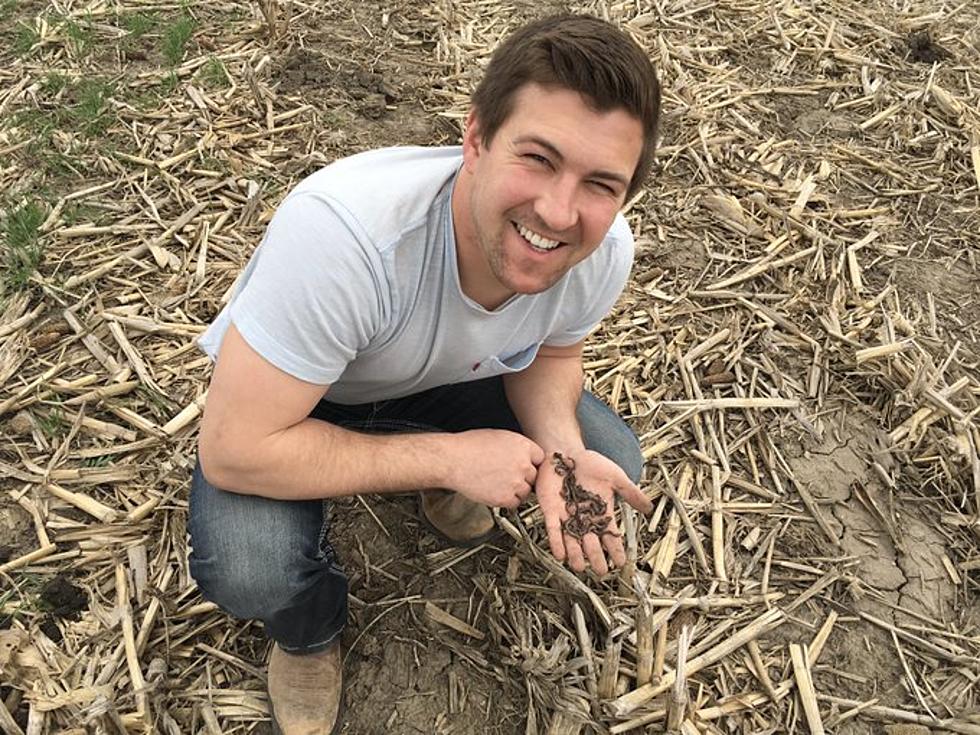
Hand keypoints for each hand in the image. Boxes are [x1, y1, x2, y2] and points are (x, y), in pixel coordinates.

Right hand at [447, 429, 544, 507]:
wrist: (452, 460)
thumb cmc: (469, 446)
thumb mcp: (498, 436)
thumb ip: (515, 447)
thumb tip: (522, 455)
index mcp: (522, 446)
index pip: (540, 458)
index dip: (531, 463)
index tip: (525, 467)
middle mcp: (522, 464)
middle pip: (534, 476)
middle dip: (524, 477)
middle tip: (509, 477)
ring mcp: (515, 482)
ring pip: (526, 491)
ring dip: (516, 490)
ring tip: (499, 484)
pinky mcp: (505, 497)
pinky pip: (515, 503)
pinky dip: (507, 500)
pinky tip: (496, 492)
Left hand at [536, 450, 651, 574]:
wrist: (566, 451)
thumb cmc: (591, 463)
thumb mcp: (615, 477)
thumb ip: (631, 493)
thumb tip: (650, 508)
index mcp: (602, 513)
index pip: (611, 536)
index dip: (616, 550)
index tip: (621, 563)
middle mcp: (585, 519)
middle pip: (592, 542)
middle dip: (596, 557)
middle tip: (601, 571)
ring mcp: (567, 516)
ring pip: (572, 540)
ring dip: (576, 555)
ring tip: (580, 567)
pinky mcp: (551, 510)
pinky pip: (554, 529)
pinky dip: (557, 542)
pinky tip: (560, 555)